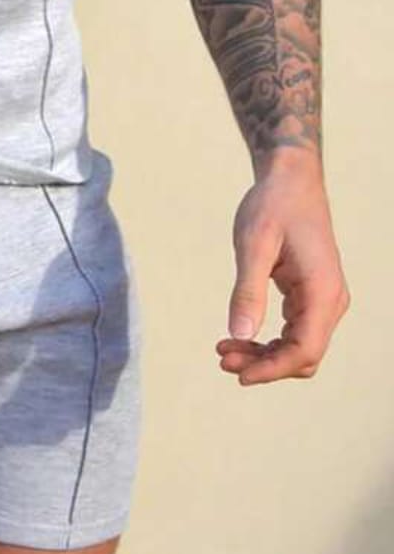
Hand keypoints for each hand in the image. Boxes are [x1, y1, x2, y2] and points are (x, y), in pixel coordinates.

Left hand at [216, 160, 350, 384]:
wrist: (290, 179)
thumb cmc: (273, 205)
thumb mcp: (254, 244)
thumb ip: (248, 289)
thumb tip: (239, 332)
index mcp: (323, 291)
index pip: (305, 349)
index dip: (273, 369)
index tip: (239, 374)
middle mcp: (330, 301)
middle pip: (303, 355)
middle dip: (264, 365)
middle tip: (222, 358)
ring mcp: (322, 299)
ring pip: (298, 346)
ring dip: (264, 355)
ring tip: (224, 351)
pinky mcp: (310, 295)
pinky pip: (293, 331)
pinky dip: (267, 340)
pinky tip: (238, 336)